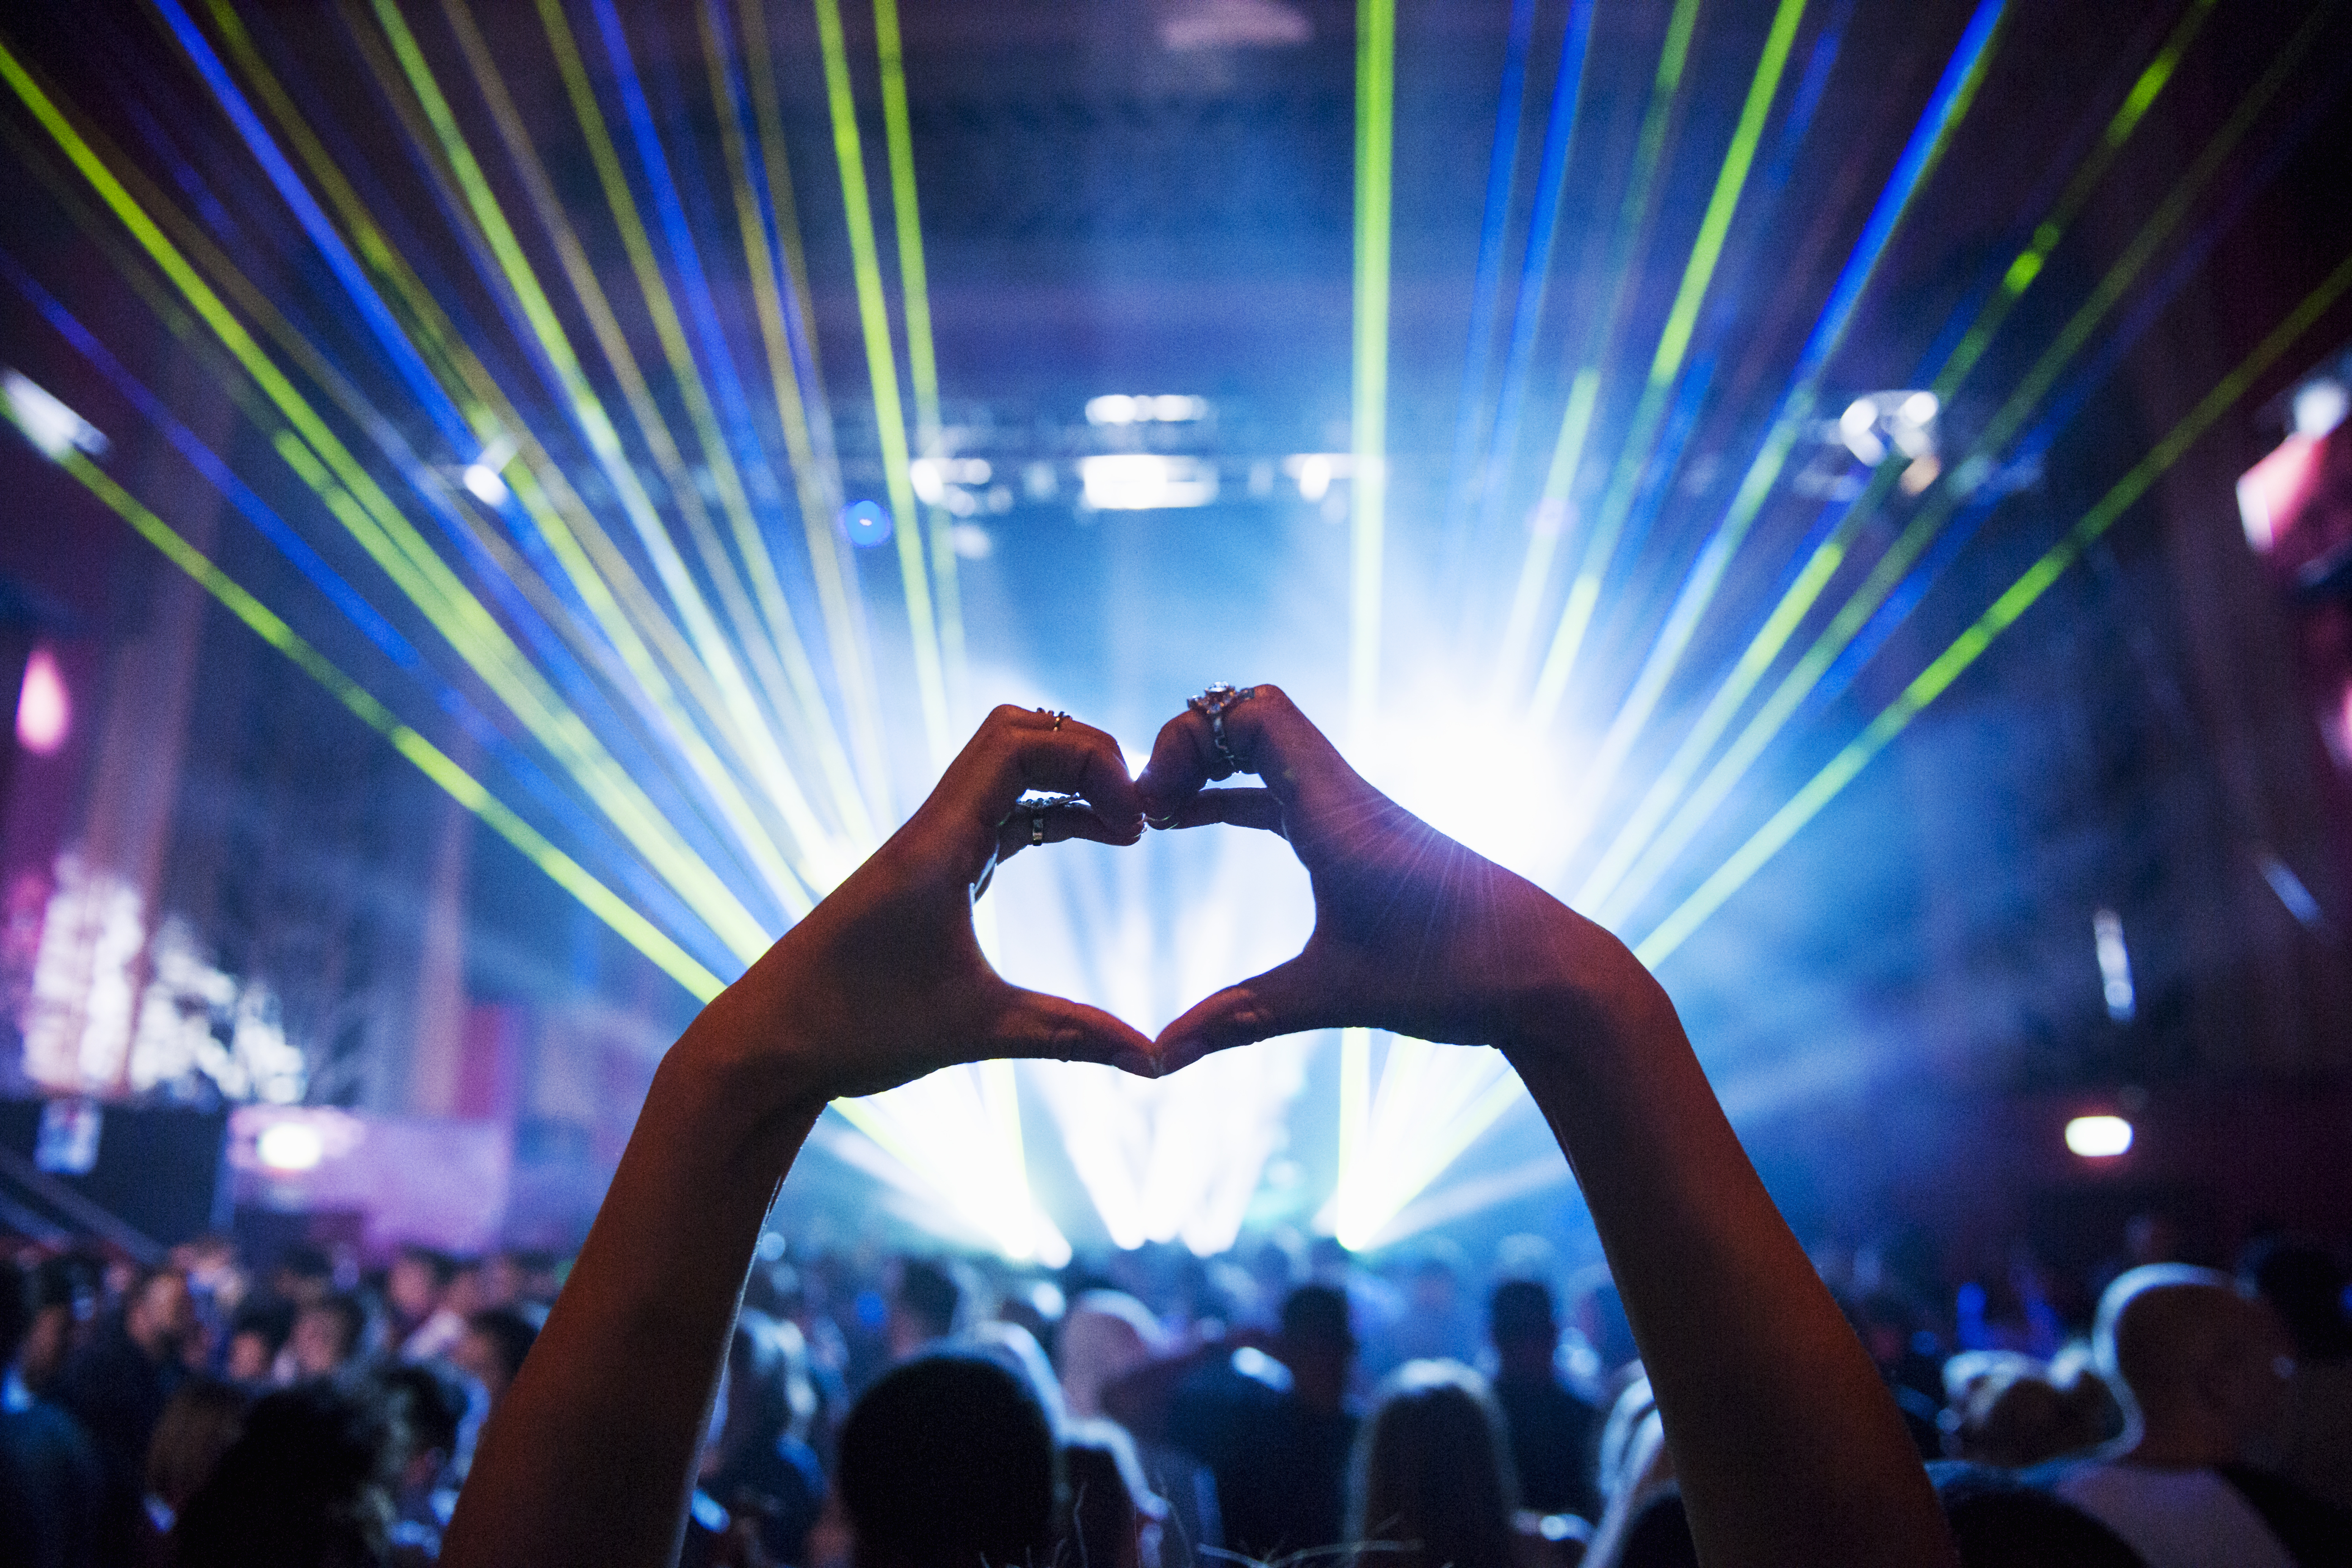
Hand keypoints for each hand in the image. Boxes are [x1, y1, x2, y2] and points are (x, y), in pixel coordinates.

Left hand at [707, 705, 1156, 1101]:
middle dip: (1087, 755)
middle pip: (1017, 735)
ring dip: (1070, 781)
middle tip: (1138, 814)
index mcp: (938, 844)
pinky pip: (1000, 812)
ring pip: (1007, 770)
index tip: (1136, 823)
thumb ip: (1071, 1036)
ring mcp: (931, 847)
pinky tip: (1091, 837)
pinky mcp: (932, 870)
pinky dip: (1050, 811)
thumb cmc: (855, 1031)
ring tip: (1127, 829)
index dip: (1090, 759)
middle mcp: (932, 830)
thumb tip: (1156, 1061)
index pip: (1019, 744)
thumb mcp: (975, 1032)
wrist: (767, 1045)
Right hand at [1137, 686, 1616, 1071]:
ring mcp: (1359, 817)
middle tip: (1145, 807)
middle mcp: (1349, 798)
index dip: (1188, 737)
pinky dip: (1236, 796)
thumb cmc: (1457, 976)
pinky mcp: (1367, 842)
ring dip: (1210, 766)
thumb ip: (1239, 1020)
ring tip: (1158, 813)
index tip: (1151, 805)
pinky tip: (1197, 823)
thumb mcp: (1335, 996)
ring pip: (1271, 750)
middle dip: (1189, 744)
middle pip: (1253, 715)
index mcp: (1339, 812)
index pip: (1253, 712)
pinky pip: (1287, 792)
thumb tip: (1158, 1060)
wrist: (1552, 979)